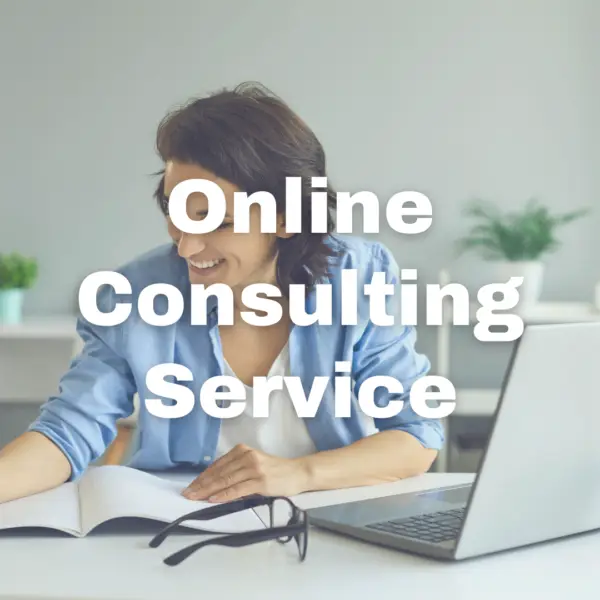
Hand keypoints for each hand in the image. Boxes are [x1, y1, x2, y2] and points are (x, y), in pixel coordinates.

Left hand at [182, 444, 310, 501]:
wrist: (298, 473)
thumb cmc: (276, 471)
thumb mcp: (253, 465)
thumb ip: (236, 471)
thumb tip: (214, 484)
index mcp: (242, 450)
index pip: (217, 465)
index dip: (202, 477)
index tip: (191, 486)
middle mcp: (246, 456)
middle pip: (218, 473)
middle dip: (201, 485)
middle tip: (187, 494)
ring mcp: (253, 468)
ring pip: (225, 480)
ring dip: (207, 491)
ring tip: (195, 498)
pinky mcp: (260, 481)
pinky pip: (237, 489)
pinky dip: (224, 495)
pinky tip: (213, 499)